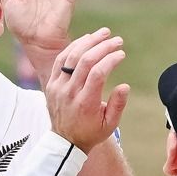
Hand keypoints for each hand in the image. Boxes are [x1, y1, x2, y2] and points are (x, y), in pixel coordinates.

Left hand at [45, 29, 129, 152]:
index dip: (110, 60)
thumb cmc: (91, 132)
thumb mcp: (110, 125)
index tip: (121, 54)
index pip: (97, 73)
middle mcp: (69, 93)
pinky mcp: (51, 84)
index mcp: (85, 103)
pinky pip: (61, 59)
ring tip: (104, 33)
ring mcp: (57, 87)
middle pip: (85, 61)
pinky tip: (87, 39)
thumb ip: (118, 105)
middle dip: (103, 46)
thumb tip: (125, 86)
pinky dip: (74, 47)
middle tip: (117, 40)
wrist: (64, 142)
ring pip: (72, 56)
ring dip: (89, 41)